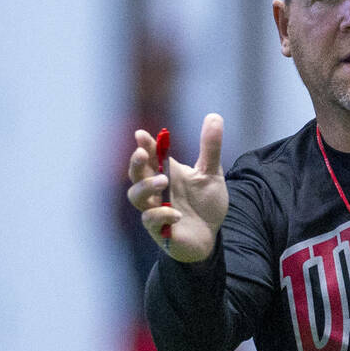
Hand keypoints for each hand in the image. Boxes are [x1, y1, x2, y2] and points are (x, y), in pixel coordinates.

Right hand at [127, 113, 228, 261]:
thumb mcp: (211, 173)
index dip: (144, 145)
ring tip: (163, 181)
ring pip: (136, 197)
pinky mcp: (159, 229)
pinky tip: (177, 215)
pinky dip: (162, 215)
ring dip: (146, 187)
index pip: (149, 156)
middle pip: (135, 174)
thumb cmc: (206, 203)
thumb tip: (214, 116)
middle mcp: (155, 191)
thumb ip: (210, 148)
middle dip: (136, 163)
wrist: (212, 234)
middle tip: (143, 154)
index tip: (142, 134)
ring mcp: (154, 210)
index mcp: (165, 173)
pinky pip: (151, 221)